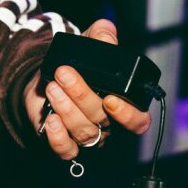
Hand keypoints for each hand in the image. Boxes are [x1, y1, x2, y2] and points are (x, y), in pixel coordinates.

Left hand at [27, 19, 151, 162]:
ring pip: (83, 131)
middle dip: (82, 95)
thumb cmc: (79, 63)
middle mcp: (107, 124)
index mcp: (122, 104)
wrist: (48, 76)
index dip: (129, 115)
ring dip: (66, 108)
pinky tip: (50, 120)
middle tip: (64, 74)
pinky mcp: (64, 142)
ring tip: (53, 86)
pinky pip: (66, 150)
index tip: (111, 99)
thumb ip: (101, 36)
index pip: (138, 121)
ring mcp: (86, 135)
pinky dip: (58, 138)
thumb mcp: (90, 44)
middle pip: (101, 119)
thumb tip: (106, 36)